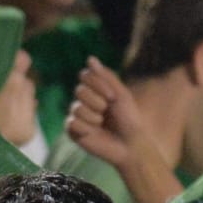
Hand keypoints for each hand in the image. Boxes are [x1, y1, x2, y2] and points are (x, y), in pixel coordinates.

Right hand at [65, 57, 150, 171]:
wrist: (130, 144)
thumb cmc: (129, 119)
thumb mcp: (121, 95)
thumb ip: (106, 77)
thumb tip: (90, 58)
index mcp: (95, 90)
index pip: (85, 76)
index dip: (98, 85)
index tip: (113, 97)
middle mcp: (83, 100)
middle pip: (80, 91)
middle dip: (98, 102)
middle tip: (108, 112)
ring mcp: (77, 115)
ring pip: (76, 108)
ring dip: (94, 117)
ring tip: (103, 124)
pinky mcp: (73, 130)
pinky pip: (72, 123)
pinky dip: (86, 128)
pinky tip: (94, 133)